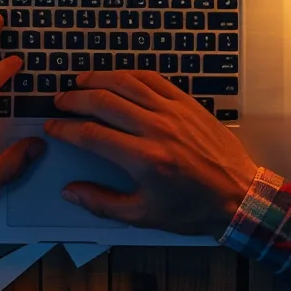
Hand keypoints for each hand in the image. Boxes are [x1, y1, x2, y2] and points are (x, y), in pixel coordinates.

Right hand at [43, 70, 257, 235]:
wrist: (238, 195)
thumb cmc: (192, 209)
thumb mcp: (144, 215)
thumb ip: (102, 203)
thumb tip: (70, 192)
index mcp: (143, 159)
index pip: (91, 135)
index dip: (65, 128)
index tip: (52, 127)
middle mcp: (156, 129)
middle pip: (103, 102)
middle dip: (74, 99)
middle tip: (60, 102)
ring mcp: (173, 112)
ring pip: (126, 83)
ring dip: (97, 79)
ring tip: (80, 82)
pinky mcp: (187, 103)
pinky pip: (152, 79)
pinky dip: (129, 74)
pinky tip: (116, 78)